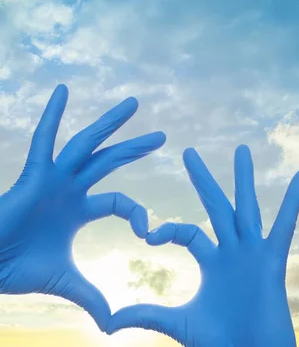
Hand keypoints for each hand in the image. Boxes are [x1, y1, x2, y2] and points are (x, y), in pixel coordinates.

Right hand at [0, 84, 164, 330]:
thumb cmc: (18, 272)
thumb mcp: (67, 282)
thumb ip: (92, 296)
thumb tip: (114, 324)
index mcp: (81, 210)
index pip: (121, 201)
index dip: (138, 213)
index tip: (149, 233)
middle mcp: (70, 188)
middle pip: (110, 161)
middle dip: (135, 147)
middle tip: (163, 135)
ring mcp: (53, 178)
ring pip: (87, 144)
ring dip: (110, 123)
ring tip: (134, 103)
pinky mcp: (34, 174)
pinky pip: (45, 139)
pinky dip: (53, 115)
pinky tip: (63, 91)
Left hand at [107, 145, 298, 346]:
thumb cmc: (222, 342)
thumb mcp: (180, 323)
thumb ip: (148, 315)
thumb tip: (108, 322)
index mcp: (213, 261)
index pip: (187, 231)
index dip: (167, 229)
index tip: (148, 235)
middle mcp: (233, 251)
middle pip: (215, 207)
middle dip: (202, 180)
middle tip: (187, 151)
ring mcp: (254, 253)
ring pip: (246, 208)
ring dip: (243, 179)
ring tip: (241, 150)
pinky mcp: (273, 260)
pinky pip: (285, 226)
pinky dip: (293, 201)